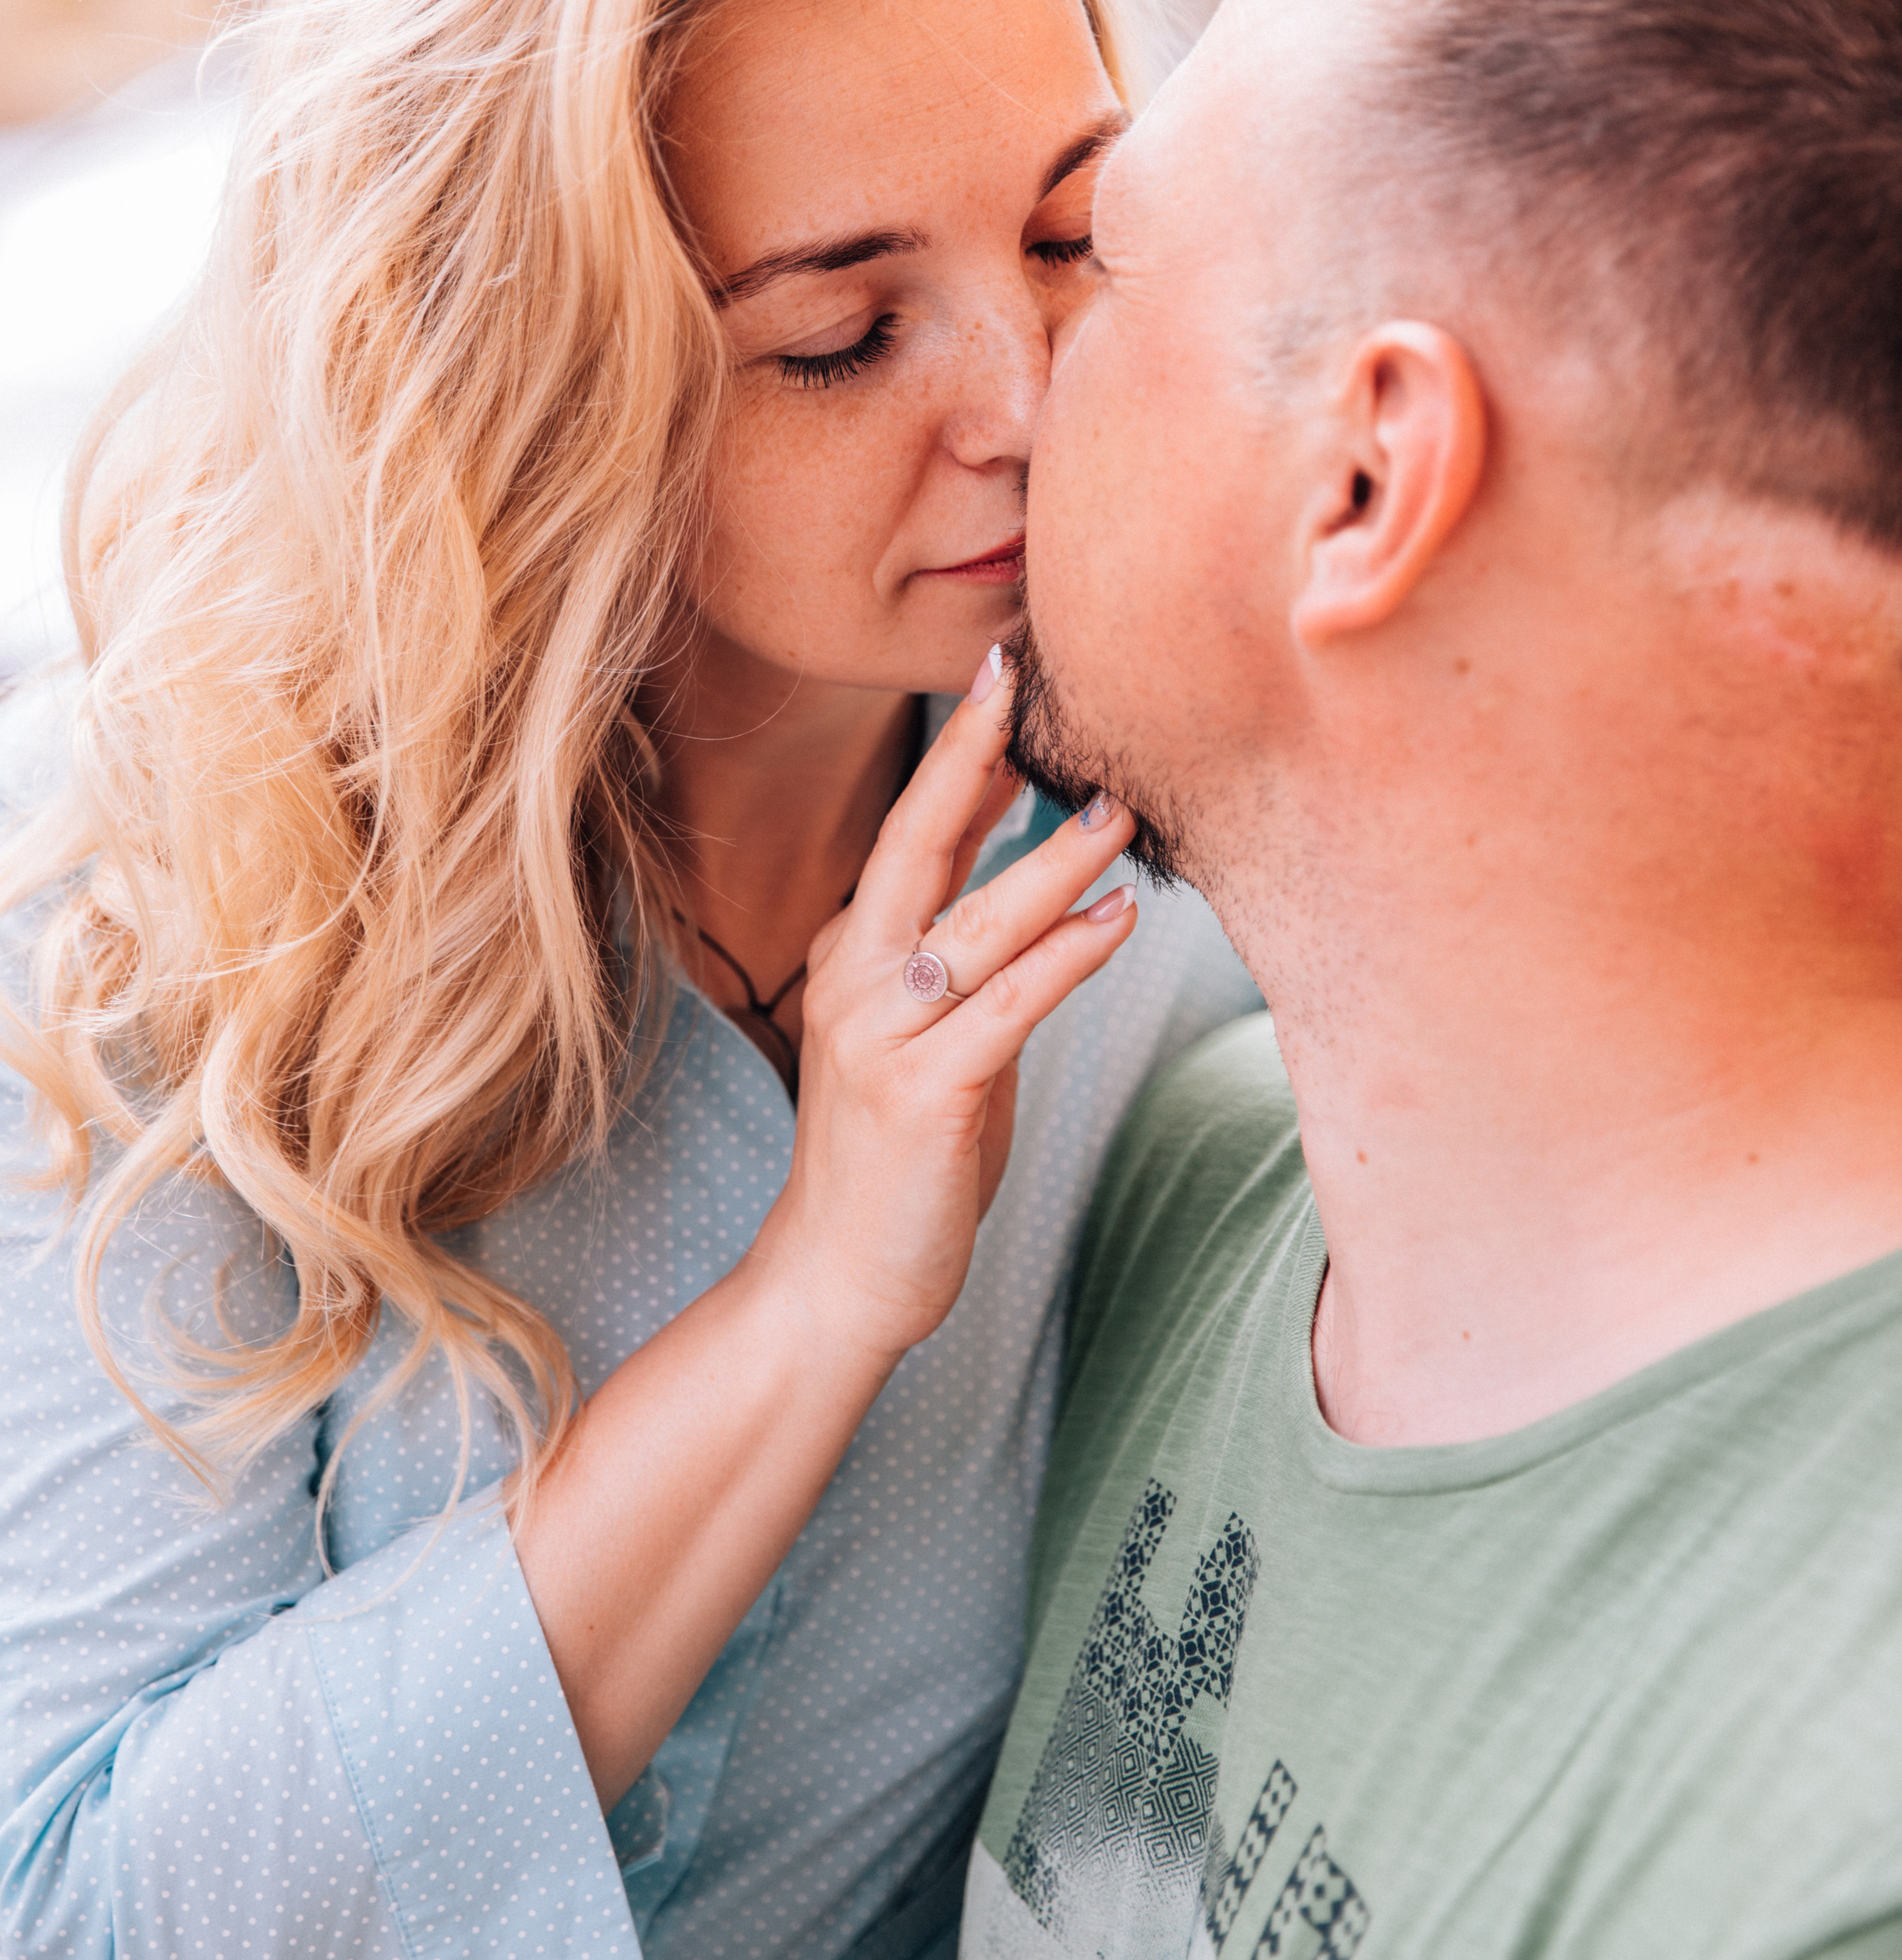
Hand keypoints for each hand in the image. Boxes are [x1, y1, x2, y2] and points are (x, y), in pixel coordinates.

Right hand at [750, 655, 1137, 1361]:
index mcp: (852, 957)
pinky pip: (1007, 1006)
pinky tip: (1117, 919)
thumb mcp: (927, 1040)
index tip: (1002, 680)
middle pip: (915, 842)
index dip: (959, 757)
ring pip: (977, 922)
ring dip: (1056, 859)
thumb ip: (969, 966)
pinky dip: (1067, 957)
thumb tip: (1044, 888)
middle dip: (972, 754)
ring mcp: (881, 1035)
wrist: (836, 1279)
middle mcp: (854, 980)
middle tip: (1027, 680)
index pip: (910, 836)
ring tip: (1122, 808)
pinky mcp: (923, 1093)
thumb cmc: (899, 1159)